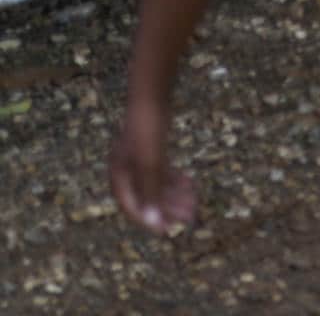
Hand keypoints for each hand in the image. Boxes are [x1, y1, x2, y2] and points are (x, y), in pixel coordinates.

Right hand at [109, 98, 196, 235]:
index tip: (167, 230)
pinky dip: (174, 180)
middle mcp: (126, 169)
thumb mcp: (151, 160)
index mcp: (120, 175)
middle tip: (189, 218)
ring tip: (194, 204)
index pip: (132, 205)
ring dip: (174, 196)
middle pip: (147, 196)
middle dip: (167, 208)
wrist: (152, 94)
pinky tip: (189, 184)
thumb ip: (151, 188)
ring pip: (157, 184)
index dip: (148, 219)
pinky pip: (161, 171)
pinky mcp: (151, 148)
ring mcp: (138, 158)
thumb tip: (152, 218)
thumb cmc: (148, 126)